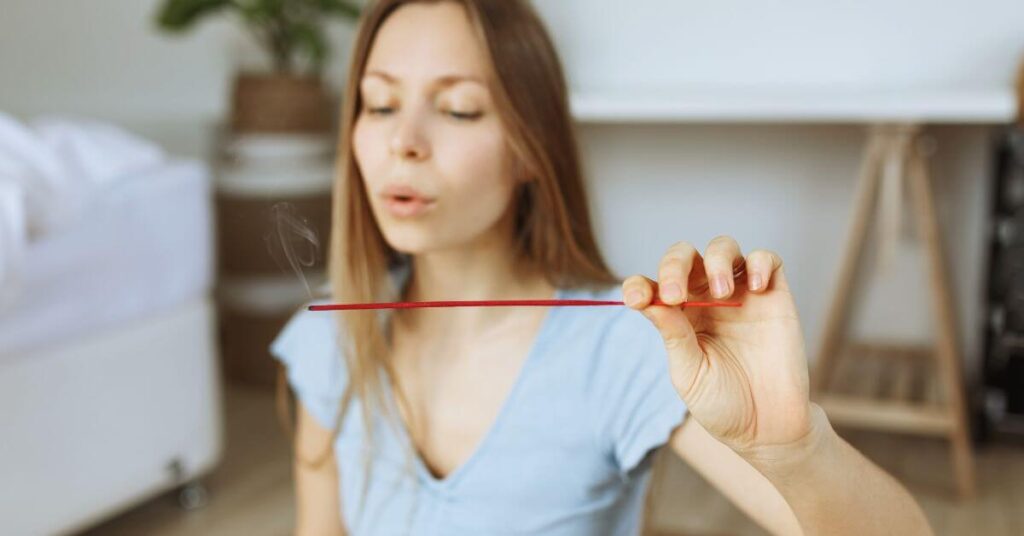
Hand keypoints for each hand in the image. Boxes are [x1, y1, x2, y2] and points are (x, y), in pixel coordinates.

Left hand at [623, 236, 813, 455]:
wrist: (769, 428)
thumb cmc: (723, 404)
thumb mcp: (689, 373)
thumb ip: (673, 335)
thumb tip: (650, 300)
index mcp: (677, 317)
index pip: (651, 285)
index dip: (640, 285)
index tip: (636, 299)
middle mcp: (705, 300)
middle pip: (684, 257)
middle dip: (673, 266)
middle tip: (675, 295)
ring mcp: (740, 294)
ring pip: (723, 248)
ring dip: (716, 260)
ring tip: (721, 292)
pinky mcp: (774, 296)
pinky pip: (767, 259)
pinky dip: (759, 263)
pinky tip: (754, 288)